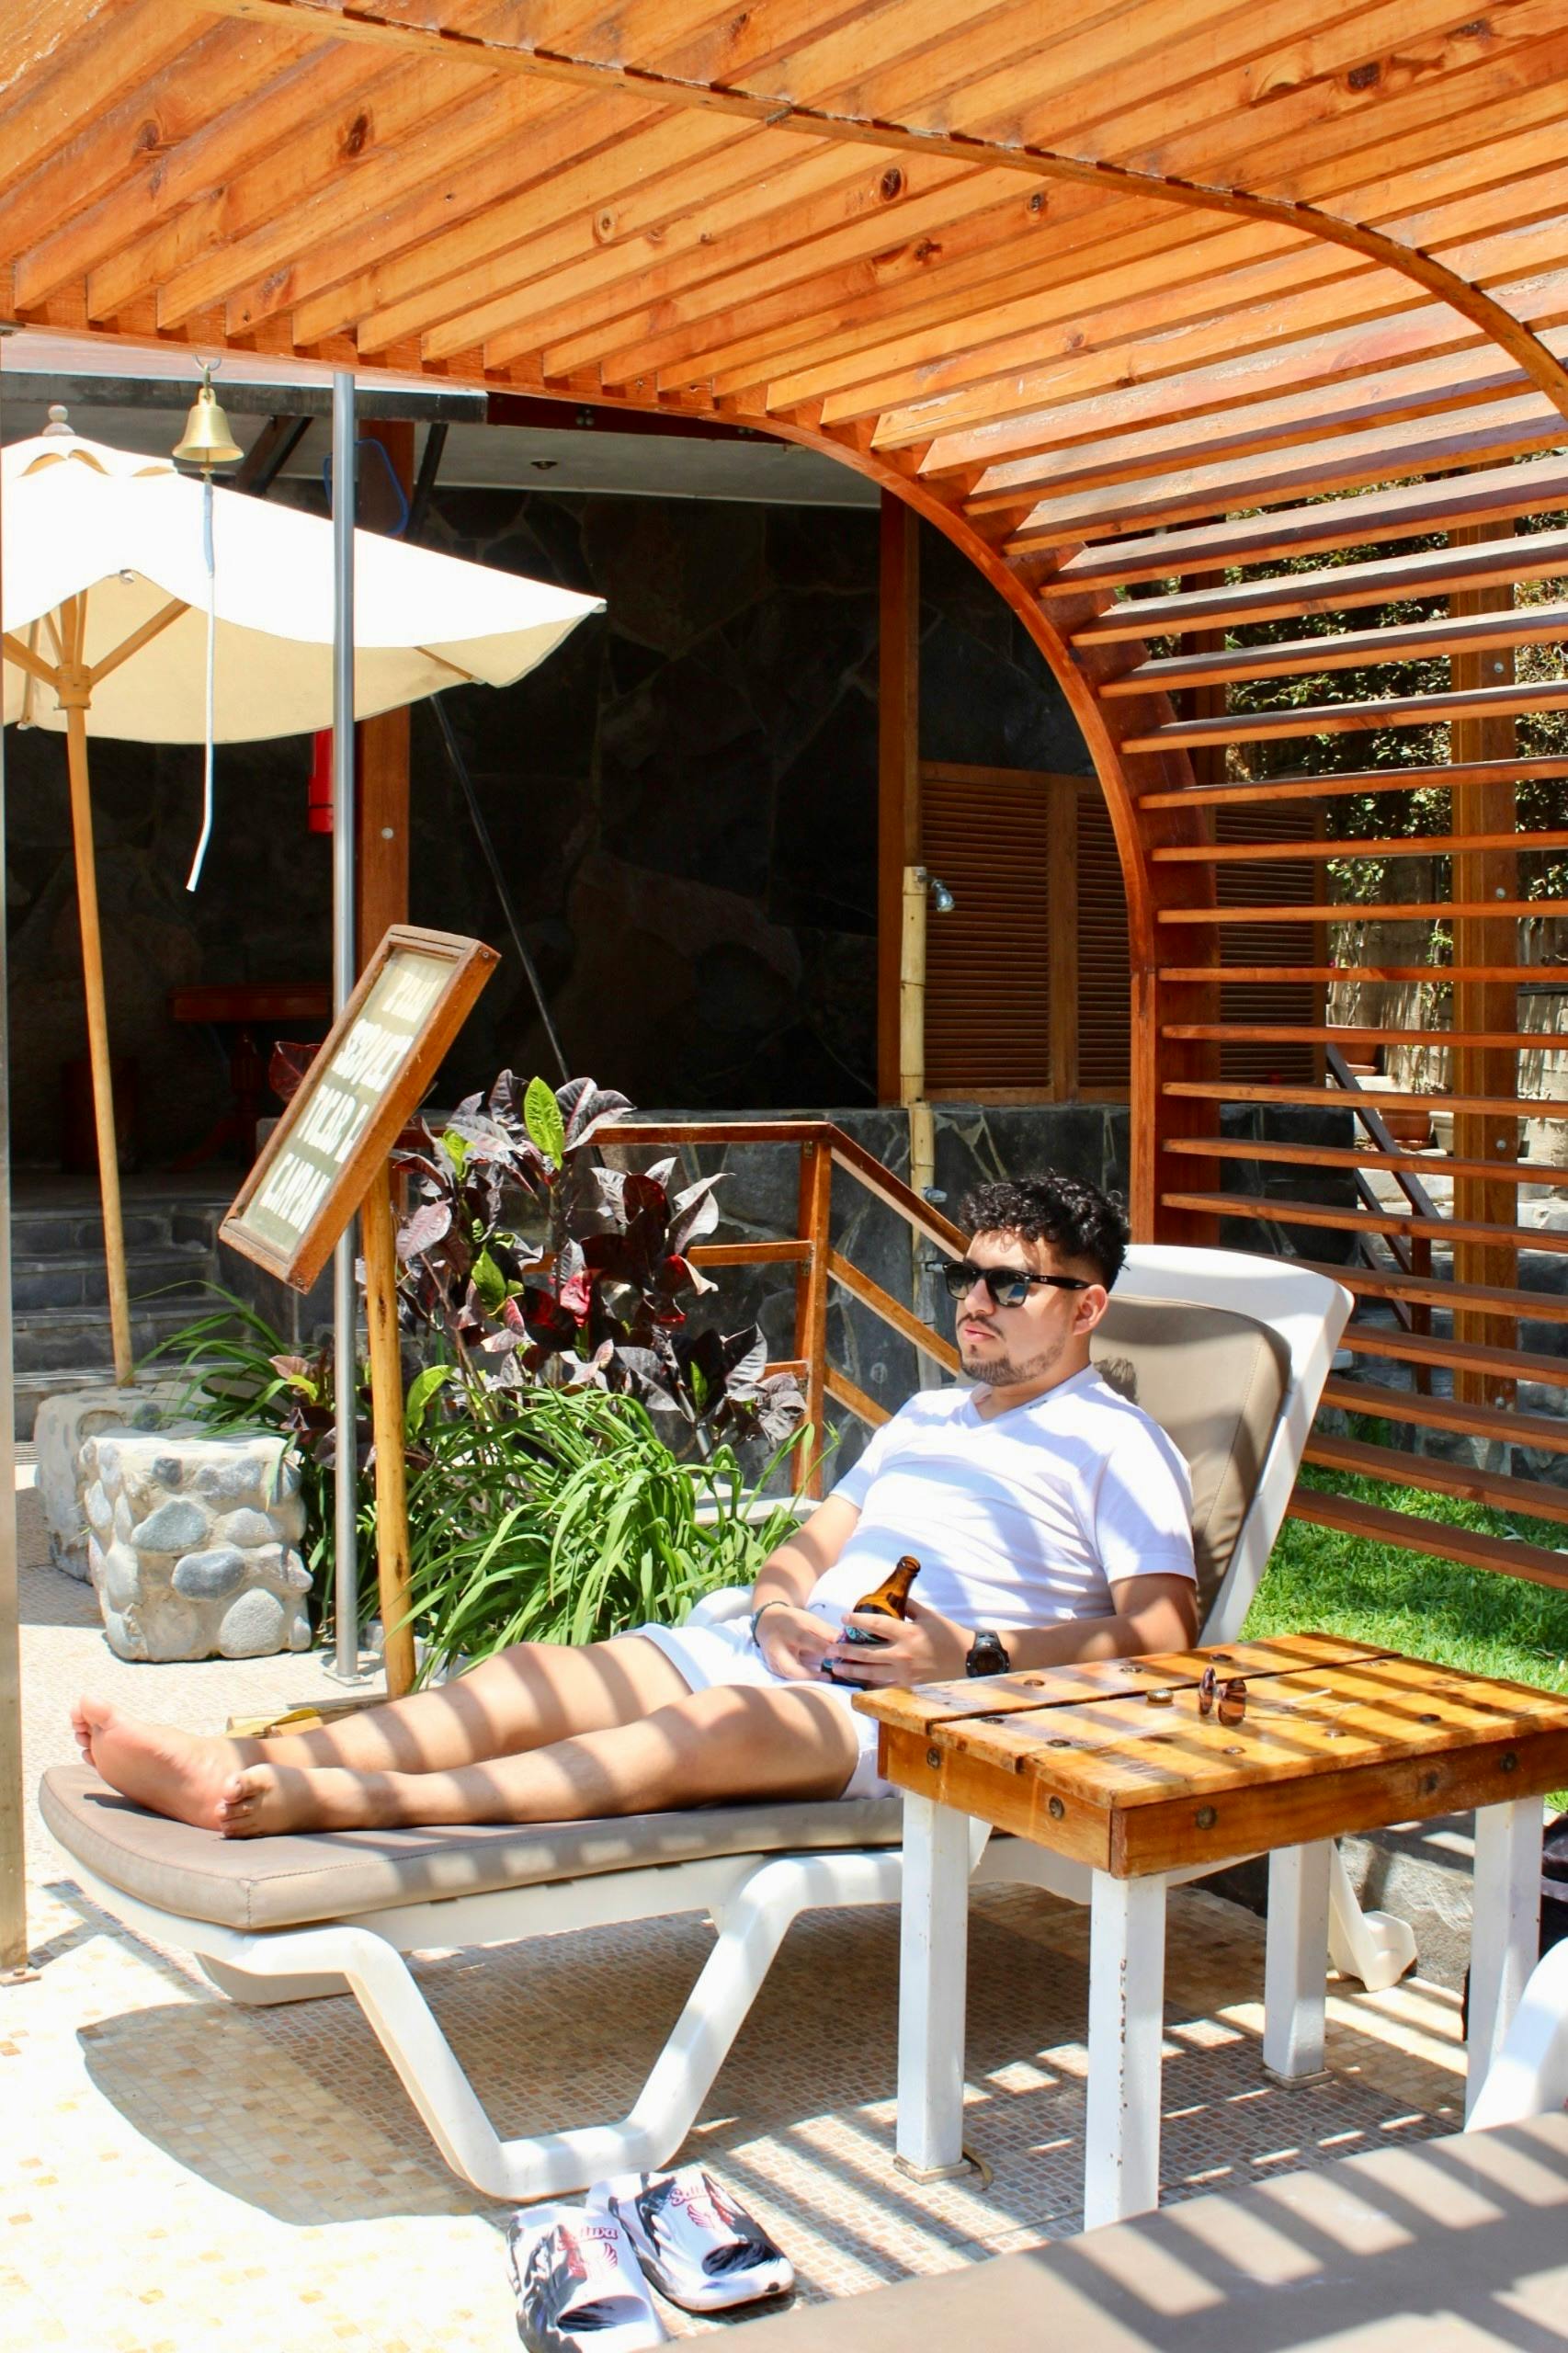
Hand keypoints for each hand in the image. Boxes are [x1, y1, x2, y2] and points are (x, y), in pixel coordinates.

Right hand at [754, 1604, 839, 1681]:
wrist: (768, 1623)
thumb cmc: (794, 1622)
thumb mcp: (809, 1620)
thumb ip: (826, 1632)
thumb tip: (845, 1643)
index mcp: (788, 1630)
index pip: (803, 1639)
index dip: (821, 1648)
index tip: (837, 1654)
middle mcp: (777, 1648)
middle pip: (790, 1667)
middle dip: (809, 1676)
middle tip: (828, 1678)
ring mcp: (773, 1662)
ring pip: (788, 1677)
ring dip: (807, 1681)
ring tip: (826, 1680)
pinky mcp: (773, 1670)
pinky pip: (788, 1678)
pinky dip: (802, 1681)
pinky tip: (816, 1682)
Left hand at [822, 1598, 971, 1687]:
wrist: (968, 1661)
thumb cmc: (949, 1635)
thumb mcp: (929, 1616)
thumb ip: (909, 1606)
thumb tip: (893, 1597)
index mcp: (908, 1633)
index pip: (876, 1624)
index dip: (857, 1620)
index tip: (843, 1618)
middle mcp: (903, 1654)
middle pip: (866, 1652)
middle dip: (846, 1651)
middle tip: (830, 1649)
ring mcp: (905, 1673)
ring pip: (870, 1672)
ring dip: (851, 1670)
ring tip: (836, 1667)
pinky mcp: (908, 1686)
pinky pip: (883, 1686)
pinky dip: (867, 1684)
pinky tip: (856, 1683)